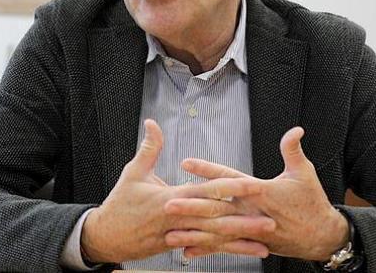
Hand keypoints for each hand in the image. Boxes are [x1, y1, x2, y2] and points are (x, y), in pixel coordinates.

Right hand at [81, 119, 275, 263]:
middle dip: (243, 220)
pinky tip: (243, 252)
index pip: (204, 192)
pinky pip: (206, 249)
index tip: (250, 185)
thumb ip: (149, 148)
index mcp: (170, 199)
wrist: (105, 238)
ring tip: (265, 242)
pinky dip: (226, 252)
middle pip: (216, 220)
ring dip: (240, 241)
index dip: (228, 188)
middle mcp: (178, 220)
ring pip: (214, 240)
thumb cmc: (119, 204)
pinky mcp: (178, 247)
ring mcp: (178, 237)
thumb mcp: (133, 173)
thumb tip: (152, 123)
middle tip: (270, 220)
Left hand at [166, 127, 348, 260]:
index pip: (230, 178)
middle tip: (169, 203)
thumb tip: (296, 130)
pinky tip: (188, 250)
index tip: (187, 163)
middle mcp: (251, 212)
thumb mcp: (304, 173)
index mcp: (261, 192)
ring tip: (170, 232)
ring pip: (216, 231)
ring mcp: (250, 230)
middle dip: (192, 206)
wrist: (322, 237)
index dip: (208, 170)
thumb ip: (293, 150)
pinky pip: (225, 246)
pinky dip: (207, 248)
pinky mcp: (250, 242)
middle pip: (217, 208)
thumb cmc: (312, 204)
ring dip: (193, 232)